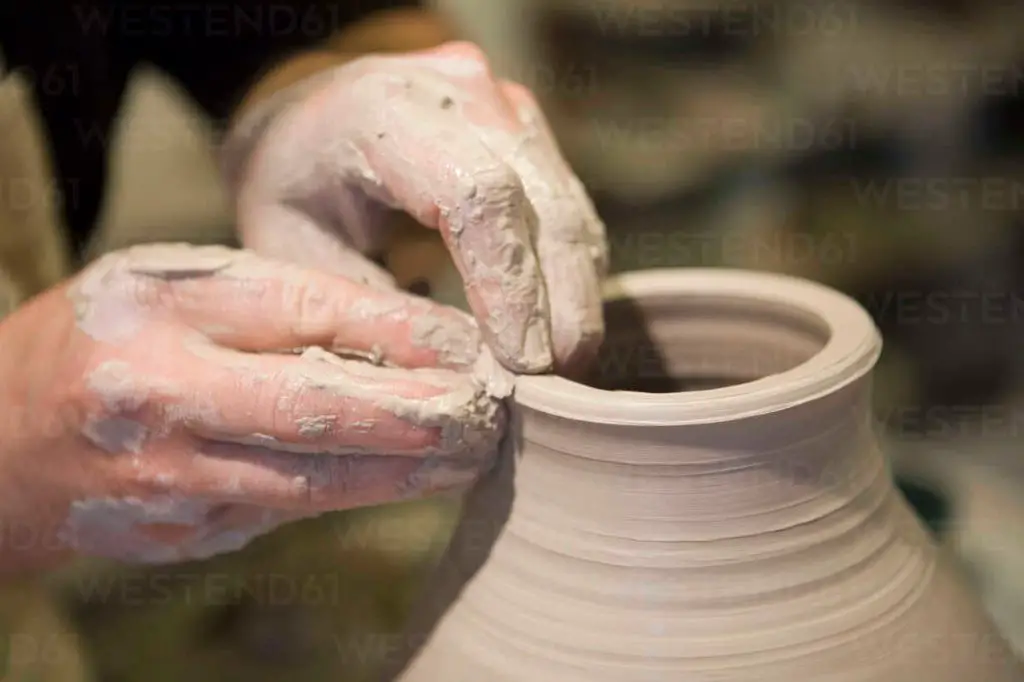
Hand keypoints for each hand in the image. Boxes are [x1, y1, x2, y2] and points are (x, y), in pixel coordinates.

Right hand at [0, 244, 504, 568]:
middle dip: (423, 418)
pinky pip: (288, 511)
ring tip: (477, 453)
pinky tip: (409, 478)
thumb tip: (400, 331)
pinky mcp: (185, 534)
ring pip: (314, 483)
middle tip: (496, 411)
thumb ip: (273, 299)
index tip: (472, 344)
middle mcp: (161, 404)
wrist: (4, 442)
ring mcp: (170, 483)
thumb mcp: (172, 283)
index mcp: (158, 317)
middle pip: (318, 414)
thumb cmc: (103, 338)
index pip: (303, 316)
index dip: (401, 333)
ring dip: (408, 471)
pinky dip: (357, 494)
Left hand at [229, 42, 607, 374]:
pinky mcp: (530, 134)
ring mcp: (503, 108)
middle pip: (543, 204)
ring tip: (558, 373)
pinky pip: (570, 213)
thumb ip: (374, 315)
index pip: (476, 196)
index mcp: (381, 109)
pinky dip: (569, 278)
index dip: (510, 286)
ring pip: (570, 211)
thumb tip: (465, 380)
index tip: (522, 364)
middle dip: (560, 305)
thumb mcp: (295, 260)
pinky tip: (555, 333)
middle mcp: (457, 91)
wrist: (298, 128)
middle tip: (554, 386)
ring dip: (575, 299)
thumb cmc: (285, 194)